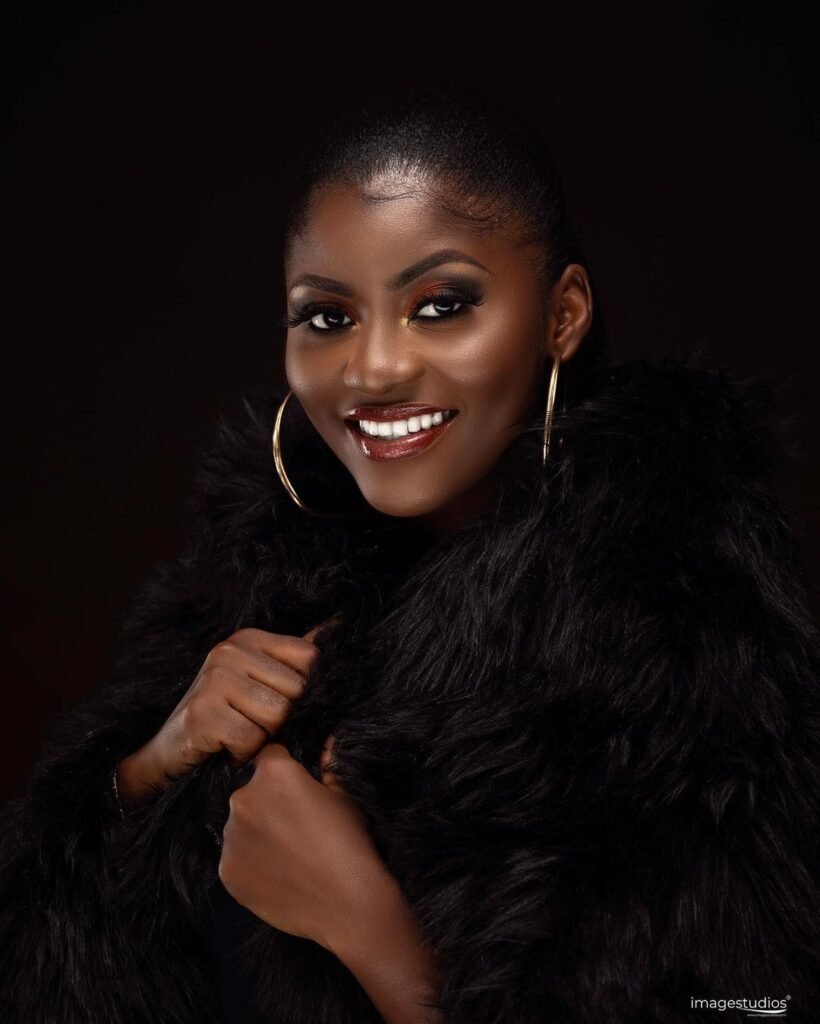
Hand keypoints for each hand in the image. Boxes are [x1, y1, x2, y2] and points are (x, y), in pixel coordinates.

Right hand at [116, 624, 326, 808]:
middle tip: (253, 721)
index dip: (305, 688)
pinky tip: (225, 747)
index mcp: (248, 638)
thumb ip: (294, 657)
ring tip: (240, 733)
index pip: (309, 656)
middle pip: (296, 690)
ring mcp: (214, 679)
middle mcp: (229, 650)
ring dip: (262, 736)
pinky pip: (252, 740)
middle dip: (282, 717)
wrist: (166, 751)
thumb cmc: (222, 714)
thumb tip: (338, 626)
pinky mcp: (203, 712)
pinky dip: (243, 753)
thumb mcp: (257, 677)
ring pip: (277, 716)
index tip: (279, 700)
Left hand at [217, 734, 396, 951]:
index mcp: (273, 773)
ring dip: (256, 834)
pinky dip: (250, 864)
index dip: (285, 771)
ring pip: (240, 826)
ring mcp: (231, 838)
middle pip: (250, 792)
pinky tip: (277, 875)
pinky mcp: (226, 872)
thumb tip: (329, 740)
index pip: (269, 757)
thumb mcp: (344, 795)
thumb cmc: (351, 843)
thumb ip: (328, 764)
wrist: (347, 904)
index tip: (298, 791)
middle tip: (294, 826)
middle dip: (267, 802)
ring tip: (287, 855)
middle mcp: (243, 799)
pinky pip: (235, 858)